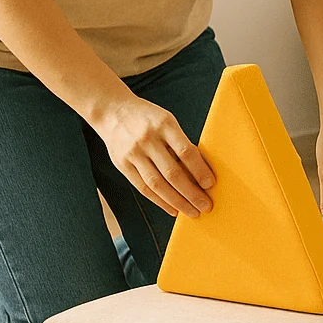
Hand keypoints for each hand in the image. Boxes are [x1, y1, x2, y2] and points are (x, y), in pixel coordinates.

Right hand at [93, 95, 214, 217]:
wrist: (111, 110)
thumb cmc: (147, 118)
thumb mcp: (167, 121)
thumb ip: (181, 143)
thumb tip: (201, 171)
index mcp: (164, 125)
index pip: (186, 152)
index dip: (200, 170)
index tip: (211, 185)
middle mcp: (147, 139)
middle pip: (172, 173)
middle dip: (191, 193)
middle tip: (206, 206)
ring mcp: (133, 153)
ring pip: (157, 184)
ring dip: (177, 202)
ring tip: (192, 212)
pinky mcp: (122, 164)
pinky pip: (143, 187)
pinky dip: (159, 201)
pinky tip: (173, 209)